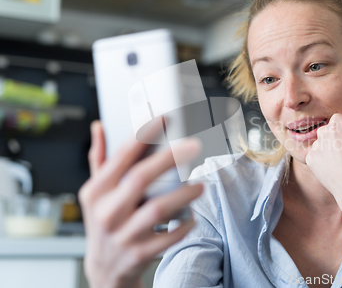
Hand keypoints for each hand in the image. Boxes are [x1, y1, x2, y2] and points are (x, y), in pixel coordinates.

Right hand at [79, 121, 202, 287]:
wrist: (105, 268)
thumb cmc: (103, 223)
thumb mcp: (95, 193)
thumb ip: (99, 159)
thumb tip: (98, 127)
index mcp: (96, 192)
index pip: (120, 157)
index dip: (143, 136)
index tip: (164, 119)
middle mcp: (107, 212)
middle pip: (140, 178)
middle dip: (169, 158)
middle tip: (193, 146)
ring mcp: (124, 234)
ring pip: (158, 208)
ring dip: (184, 194)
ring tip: (200, 185)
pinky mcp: (141, 252)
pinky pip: (169, 236)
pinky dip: (184, 224)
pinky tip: (193, 215)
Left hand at [305, 92, 341, 210]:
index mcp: (338, 121)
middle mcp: (323, 130)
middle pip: (332, 131)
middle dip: (341, 140)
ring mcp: (315, 145)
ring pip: (325, 144)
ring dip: (333, 150)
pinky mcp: (309, 158)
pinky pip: (318, 155)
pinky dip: (325, 161)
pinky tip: (335, 168)